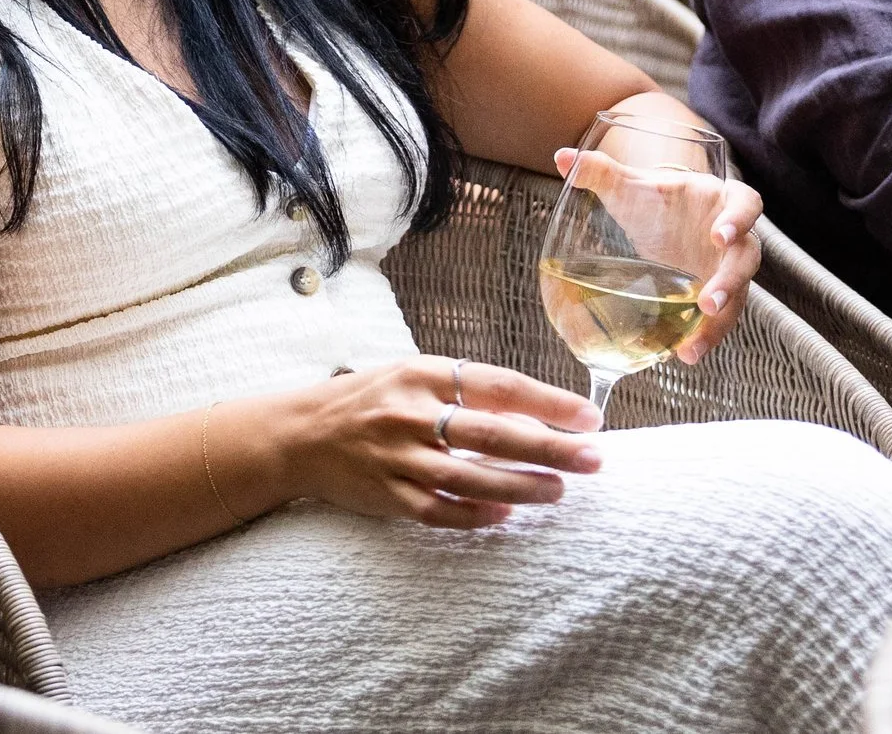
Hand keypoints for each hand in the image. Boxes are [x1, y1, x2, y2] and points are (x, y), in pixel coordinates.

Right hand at [283, 357, 602, 528]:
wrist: (298, 434)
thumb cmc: (368, 401)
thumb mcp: (410, 377)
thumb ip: (463, 392)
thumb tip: (537, 413)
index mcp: (419, 374)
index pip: (496, 385)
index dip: (547, 402)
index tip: (589, 417)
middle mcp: (407, 414)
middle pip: (490, 433)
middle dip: (549, 447)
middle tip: (593, 459)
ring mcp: (395, 457)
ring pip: (468, 478)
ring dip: (521, 485)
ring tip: (559, 490)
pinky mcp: (386, 495)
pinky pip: (438, 511)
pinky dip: (475, 515)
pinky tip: (506, 516)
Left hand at [552, 147, 761, 361]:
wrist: (663, 218)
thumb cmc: (654, 197)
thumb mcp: (629, 185)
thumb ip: (601, 171)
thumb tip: (563, 157)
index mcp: (721, 201)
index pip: (745, 204)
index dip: (739, 218)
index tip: (720, 235)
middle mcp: (734, 238)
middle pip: (746, 260)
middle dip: (730, 282)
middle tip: (707, 303)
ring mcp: (728, 269)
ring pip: (736, 299)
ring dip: (716, 324)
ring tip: (690, 349)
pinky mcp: (717, 294)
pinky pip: (716, 319)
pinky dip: (701, 336)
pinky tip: (682, 355)